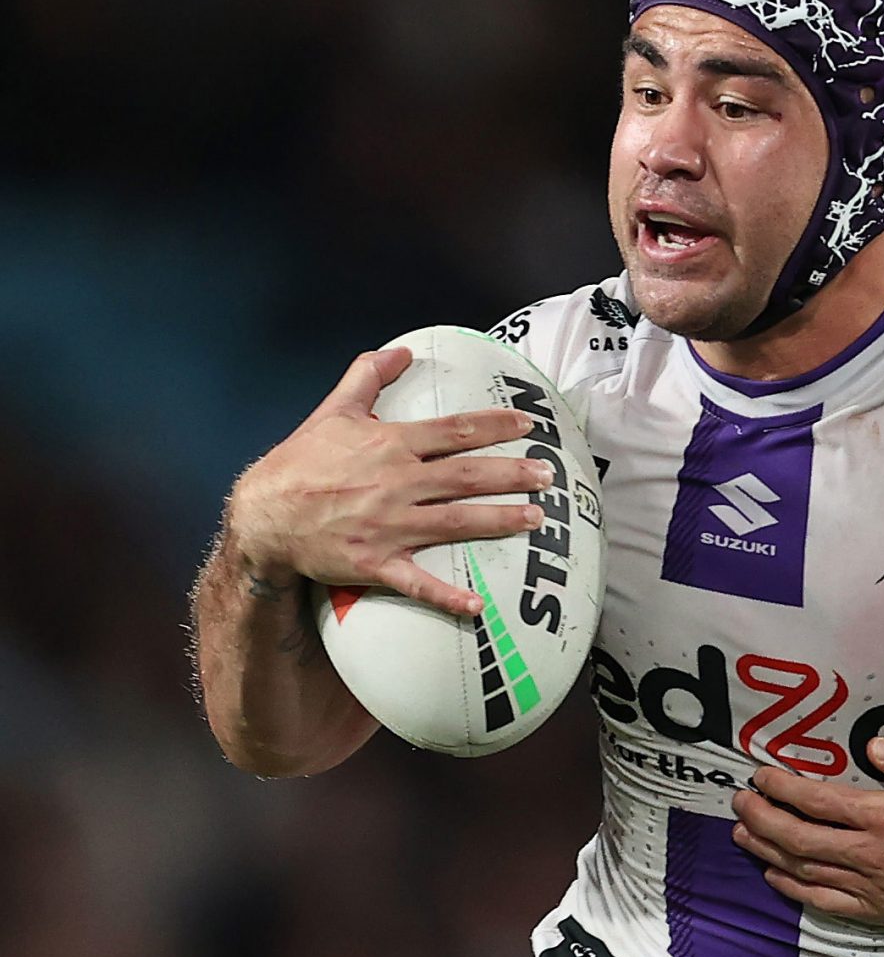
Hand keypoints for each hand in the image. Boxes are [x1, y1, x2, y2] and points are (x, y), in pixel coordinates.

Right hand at [223, 348, 549, 616]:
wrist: (261, 516)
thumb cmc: (300, 463)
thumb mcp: (332, 412)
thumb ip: (366, 377)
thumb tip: (398, 350)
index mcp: (388, 445)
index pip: (453, 431)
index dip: (495, 425)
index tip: (528, 423)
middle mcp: (394, 483)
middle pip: (466, 476)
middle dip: (512, 474)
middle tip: (548, 474)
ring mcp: (386, 526)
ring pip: (455, 522)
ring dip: (499, 520)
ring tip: (537, 518)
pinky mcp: (374, 563)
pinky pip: (416, 583)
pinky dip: (446, 596)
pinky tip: (478, 606)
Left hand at [731, 739, 883, 928]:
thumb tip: (874, 746)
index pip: (820, 801)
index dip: (783, 789)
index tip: (760, 776)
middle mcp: (871, 853)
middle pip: (800, 837)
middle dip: (762, 818)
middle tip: (739, 802)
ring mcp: (869, 886)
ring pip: (804, 870)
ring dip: (767, 851)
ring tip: (742, 833)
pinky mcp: (874, 910)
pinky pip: (822, 902)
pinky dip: (792, 889)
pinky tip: (772, 875)